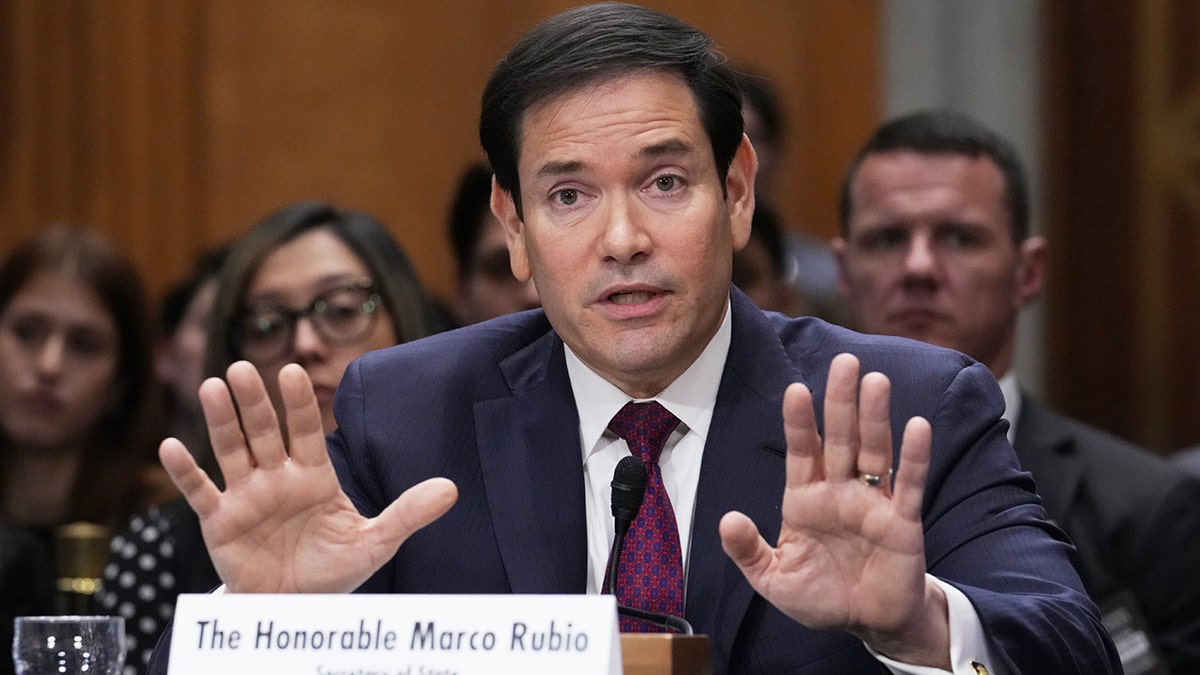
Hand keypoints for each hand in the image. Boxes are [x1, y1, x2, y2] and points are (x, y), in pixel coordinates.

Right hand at [158, 361, 457, 593]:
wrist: (298, 606)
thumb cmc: (334, 568)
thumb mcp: (375, 542)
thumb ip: (407, 512)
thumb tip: (451, 488)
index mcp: (314, 475)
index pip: (306, 431)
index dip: (299, 403)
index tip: (293, 370)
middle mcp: (277, 477)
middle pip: (264, 432)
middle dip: (255, 402)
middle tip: (245, 366)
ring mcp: (246, 497)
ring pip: (231, 451)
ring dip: (221, 421)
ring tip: (212, 386)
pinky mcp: (221, 522)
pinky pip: (200, 493)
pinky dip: (184, 472)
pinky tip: (169, 447)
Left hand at [718, 353, 948, 667]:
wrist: (868, 623)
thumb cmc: (820, 596)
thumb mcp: (774, 579)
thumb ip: (749, 551)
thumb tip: (727, 520)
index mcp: (805, 499)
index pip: (801, 451)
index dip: (798, 422)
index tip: (795, 389)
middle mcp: (839, 490)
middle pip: (839, 438)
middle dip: (840, 401)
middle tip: (844, 361)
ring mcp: (872, 502)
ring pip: (874, 451)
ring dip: (875, 417)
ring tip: (876, 382)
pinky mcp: (903, 521)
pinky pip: (908, 484)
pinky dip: (914, 457)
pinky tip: (918, 426)